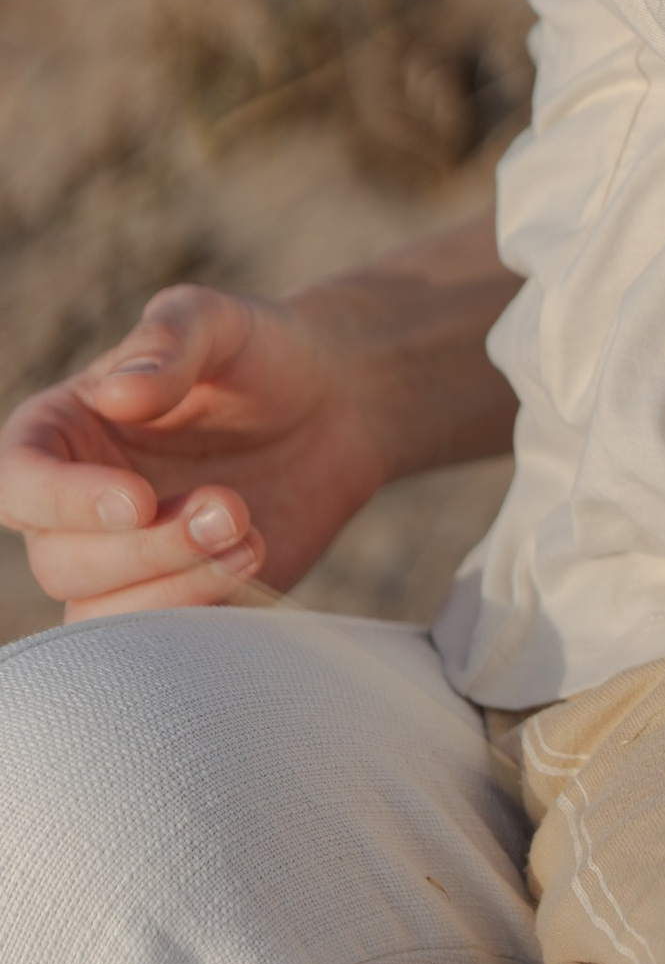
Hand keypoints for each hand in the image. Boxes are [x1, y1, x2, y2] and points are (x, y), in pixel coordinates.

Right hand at [0, 283, 392, 615]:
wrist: (333, 405)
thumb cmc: (260, 354)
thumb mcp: (217, 321)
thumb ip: (170, 341)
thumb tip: (121, 393)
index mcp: (59, 433)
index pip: (18, 483)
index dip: (63, 503)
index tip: (138, 501)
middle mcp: (73, 507)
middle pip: (62, 562)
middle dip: (148, 548)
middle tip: (230, 507)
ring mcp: (121, 561)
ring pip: (99, 618)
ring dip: (174, 589)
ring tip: (248, 536)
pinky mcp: (173, 598)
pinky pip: (157, 642)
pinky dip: (202, 611)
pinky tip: (254, 558)